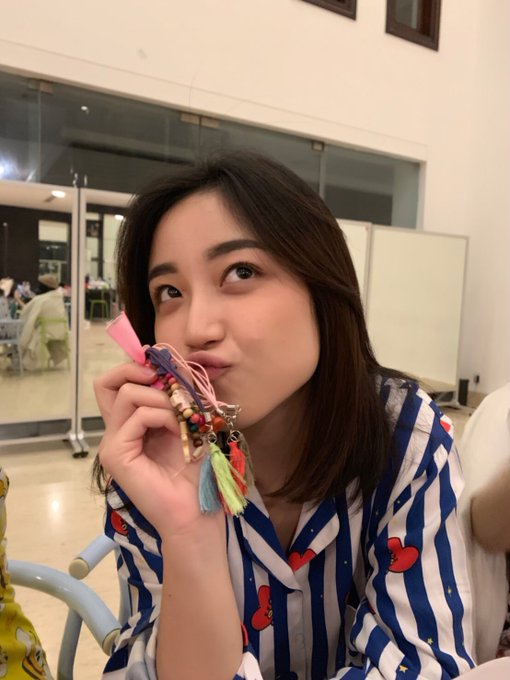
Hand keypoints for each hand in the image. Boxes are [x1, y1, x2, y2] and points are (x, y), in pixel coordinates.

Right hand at [94, 362, 218, 537]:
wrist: (195, 512)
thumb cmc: (194, 473)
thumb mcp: (188, 423)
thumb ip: (177, 397)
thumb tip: (175, 364)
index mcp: (130, 425)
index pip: (116, 384)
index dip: (135, 367)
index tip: (164, 369)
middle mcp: (115, 432)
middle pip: (107, 382)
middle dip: (139, 371)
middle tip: (167, 383)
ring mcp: (112, 443)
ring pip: (127, 394)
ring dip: (162, 400)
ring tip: (181, 421)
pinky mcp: (116, 454)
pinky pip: (138, 416)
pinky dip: (163, 416)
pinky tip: (177, 432)